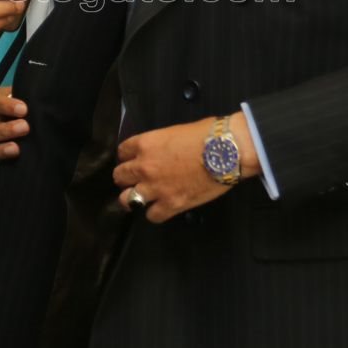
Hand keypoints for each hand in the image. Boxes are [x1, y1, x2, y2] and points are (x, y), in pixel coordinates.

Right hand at [0, 86, 28, 161]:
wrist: (33, 122)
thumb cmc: (28, 106)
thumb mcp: (28, 98)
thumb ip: (29, 99)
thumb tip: (37, 102)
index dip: (5, 105)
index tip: (23, 109)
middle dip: (7, 128)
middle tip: (25, 128)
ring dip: (2, 144)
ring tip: (18, 147)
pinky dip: (1, 153)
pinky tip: (15, 152)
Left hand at [114, 113, 257, 221]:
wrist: (227, 151)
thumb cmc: (207, 134)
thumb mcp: (176, 131)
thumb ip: (161, 144)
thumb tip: (163, 151)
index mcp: (145, 144)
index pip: (122, 152)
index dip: (128, 157)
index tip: (133, 160)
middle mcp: (144, 167)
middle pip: (120, 176)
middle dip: (126, 178)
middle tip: (135, 180)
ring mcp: (156, 188)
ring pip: (127, 200)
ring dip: (133, 198)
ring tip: (140, 198)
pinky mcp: (171, 204)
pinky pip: (152, 216)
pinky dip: (155, 213)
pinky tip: (161, 208)